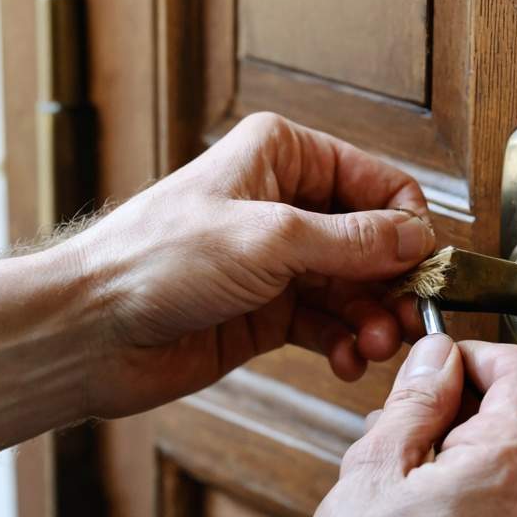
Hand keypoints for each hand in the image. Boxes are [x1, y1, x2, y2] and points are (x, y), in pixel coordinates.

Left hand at [62, 112, 434, 417]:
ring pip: (354, 288)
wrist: (93, 331)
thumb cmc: (153, 261)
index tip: (423, 266)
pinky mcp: (268, 312)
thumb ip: (350, 240)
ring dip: (373, 319)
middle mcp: (283, 205)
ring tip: (375, 344)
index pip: (375, 181)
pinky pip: (327, 324)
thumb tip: (414, 237)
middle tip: (405, 317)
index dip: (407, 224)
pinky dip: (345, 342)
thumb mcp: (266, 239)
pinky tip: (347, 359)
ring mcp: (277, 262)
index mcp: (281, 157)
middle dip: (392, 281)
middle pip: (371, 240)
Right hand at [267, 336, 516, 516]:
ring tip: (409, 497)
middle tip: (409, 434)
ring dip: (469, 479)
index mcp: (508, 470)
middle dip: (464, 423)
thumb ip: (418, 398)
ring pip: (512, 493)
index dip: (487, 358)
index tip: (455, 364)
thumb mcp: (376, 464)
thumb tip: (438, 358)